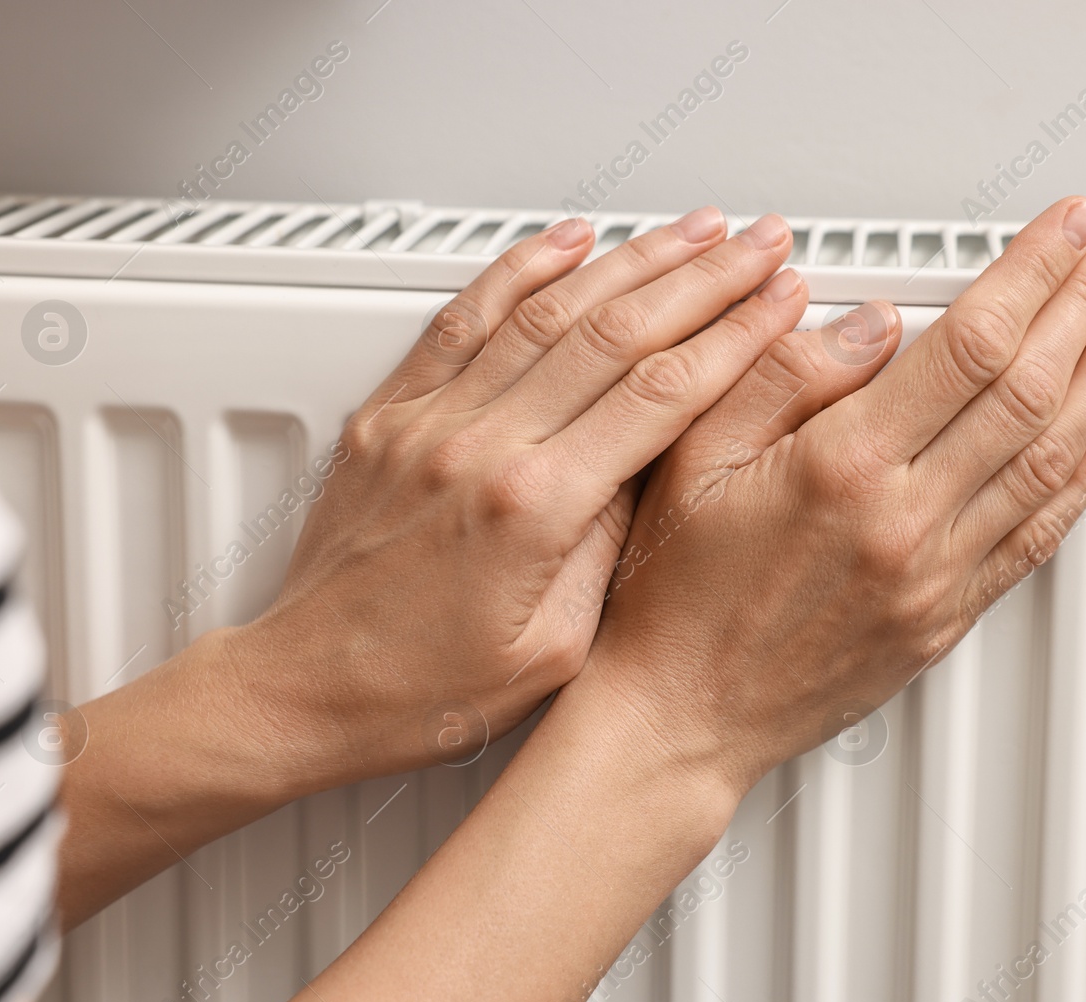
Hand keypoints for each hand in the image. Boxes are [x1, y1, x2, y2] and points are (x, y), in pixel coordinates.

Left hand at [232, 207, 806, 784]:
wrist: (306, 686)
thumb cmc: (419, 688)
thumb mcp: (553, 650)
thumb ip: (609, 552)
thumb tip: (652, 474)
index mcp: (533, 508)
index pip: (660, 395)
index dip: (733, 337)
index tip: (779, 303)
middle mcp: (480, 446)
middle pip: (617, 333)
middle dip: (703, 278)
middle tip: (757, 245)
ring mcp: (430, 420)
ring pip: (548, 309)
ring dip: (630, 259)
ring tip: (689, 229)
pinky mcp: (391, 413)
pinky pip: (463, 318)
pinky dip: (519, 268)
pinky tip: (564, 241)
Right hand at [566, 197, 1085, 794]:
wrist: (682, 716)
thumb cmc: (674, 595)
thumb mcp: (691, 456)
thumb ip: (782, 375)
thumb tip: (870, 321)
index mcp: (843, 467)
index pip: (971, 344)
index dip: (1034, 273)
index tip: (1067, 230)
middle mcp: (905, 521)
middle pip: (1031, 389)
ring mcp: (937, 575)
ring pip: (1054, 456)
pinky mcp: (947, 618)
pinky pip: (1041, 532)